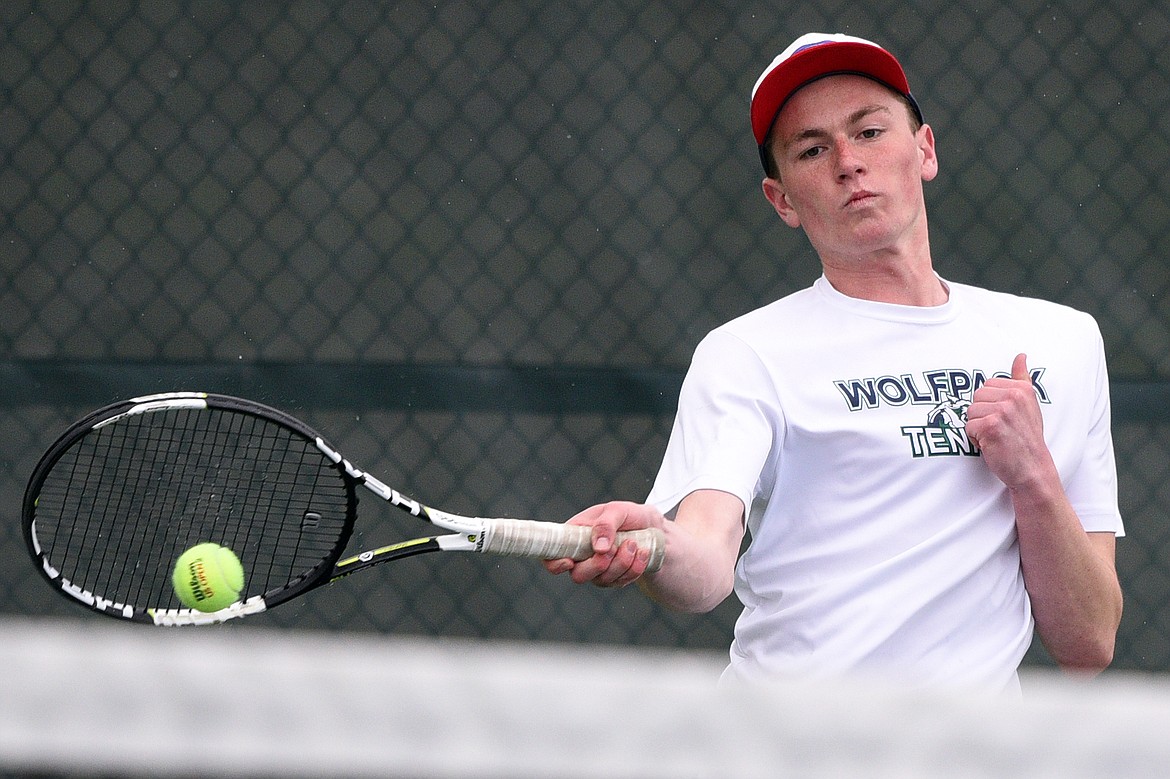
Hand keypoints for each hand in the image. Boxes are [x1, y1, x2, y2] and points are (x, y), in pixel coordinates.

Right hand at [542, 501, 662, 587]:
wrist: (655, 529)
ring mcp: (599, 570)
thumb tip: (598, 547)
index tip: (570, 561)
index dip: (554, 563)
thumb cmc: (632, 516)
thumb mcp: (619, 510)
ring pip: (601, 580)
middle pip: (578, 575)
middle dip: (598, 565)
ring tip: (634, 544)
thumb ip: (606, 524)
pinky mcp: (615, 579)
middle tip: (615, 548)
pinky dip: (633, 569)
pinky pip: (620, 582)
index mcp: (575, 535)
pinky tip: (641, 554)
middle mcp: (583, 555)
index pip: (551, 555)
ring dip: (621, 564)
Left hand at [965, 353, 1055, 490]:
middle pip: (975, 398)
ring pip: (970, 412)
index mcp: (1022, 389)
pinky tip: (992, 445)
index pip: (985, 387)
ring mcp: (1002, 410)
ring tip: (996, 437)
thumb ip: (1021, 379)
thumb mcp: (1029, 405)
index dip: (990, 406)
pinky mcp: (991, 426)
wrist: (1033, 469)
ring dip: (978, 428)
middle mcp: (1014, 396)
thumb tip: (1020, 356)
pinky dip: (975, 439)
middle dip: (982, 415)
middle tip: (1001, 430)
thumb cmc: (1027, 438)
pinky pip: (968, 427)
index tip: (1006, 419)